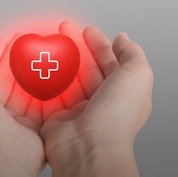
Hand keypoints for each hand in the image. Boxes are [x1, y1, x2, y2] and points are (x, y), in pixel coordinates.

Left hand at [0, 34, 44, 176]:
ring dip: (30, 75)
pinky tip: (49, 80)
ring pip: (22, 93)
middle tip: (25, 46)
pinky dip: (44, 94)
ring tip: (40, 59)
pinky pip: (38, 107)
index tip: (3, 41)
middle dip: (14, 61)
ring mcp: (10, 121)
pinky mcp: (30, 129)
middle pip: (4, 81)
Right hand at [40, 21, 152, 176]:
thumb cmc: (117, 114)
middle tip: (63, 29)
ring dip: (59, 59)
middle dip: (76, 46)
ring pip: (68, 77)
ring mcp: (79, 108)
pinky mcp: (58, 115)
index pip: (110, 61)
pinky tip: (40, 63)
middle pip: (86, 66)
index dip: (99, 43)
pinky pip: (51, 91)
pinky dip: (45, 77)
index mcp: (122, 92)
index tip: (86, 30)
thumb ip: (132, 54)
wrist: (88, 147)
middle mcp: (101, 101)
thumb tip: (123, 38)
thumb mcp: (138, 75)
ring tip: (49, 43)